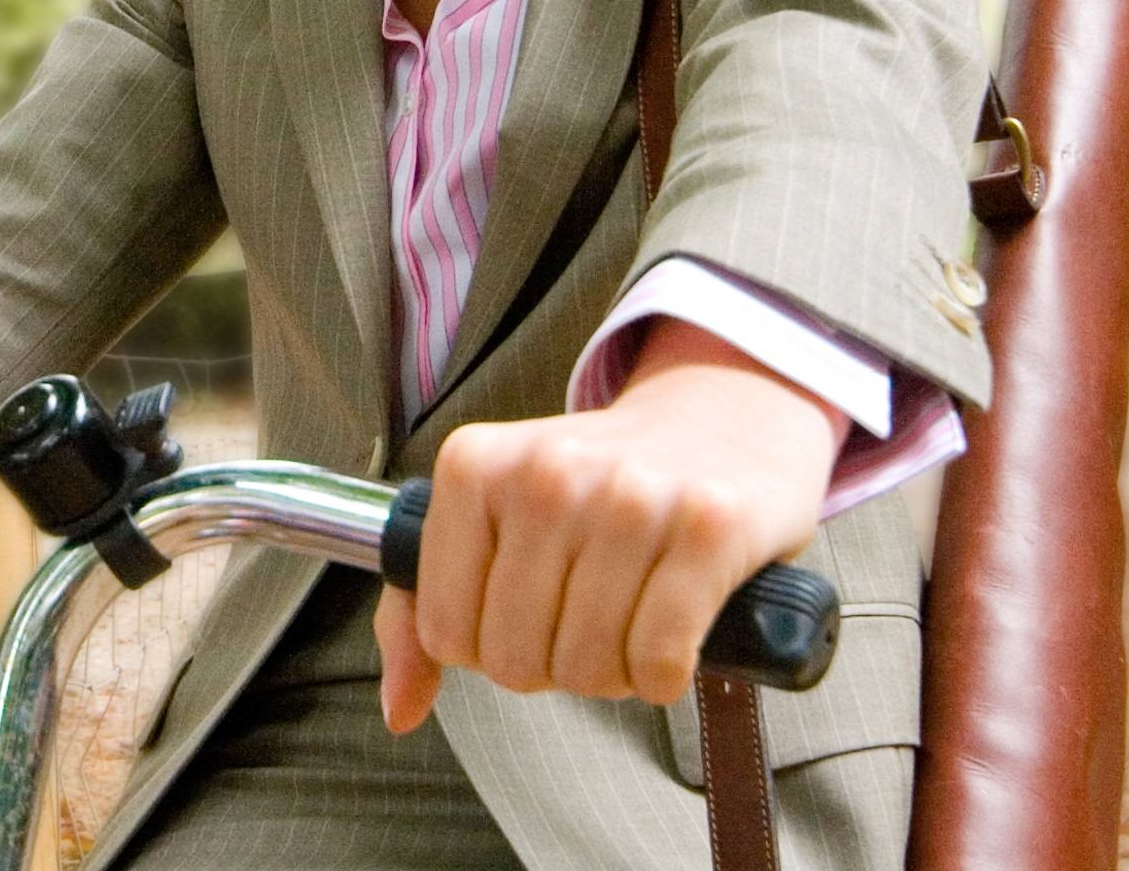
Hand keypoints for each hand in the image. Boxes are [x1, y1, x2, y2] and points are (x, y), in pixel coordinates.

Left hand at [375, 317, 847, 731]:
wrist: (728, 420)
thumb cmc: (601, 489)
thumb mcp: (498, 516)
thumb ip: (426, 604)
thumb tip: (401, 708)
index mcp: (476, 464)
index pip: (445, 633)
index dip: (490, 643)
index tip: (532, 603)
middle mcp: (549, 469)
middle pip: (514, 661)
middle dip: (555, 662)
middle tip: (591, 611)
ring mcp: (631, 493)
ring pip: (587, 668)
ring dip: (615, 670)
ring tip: (635, 611)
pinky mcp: (709, 523)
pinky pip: (658, 662)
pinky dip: (667, 673)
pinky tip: (679, 625)